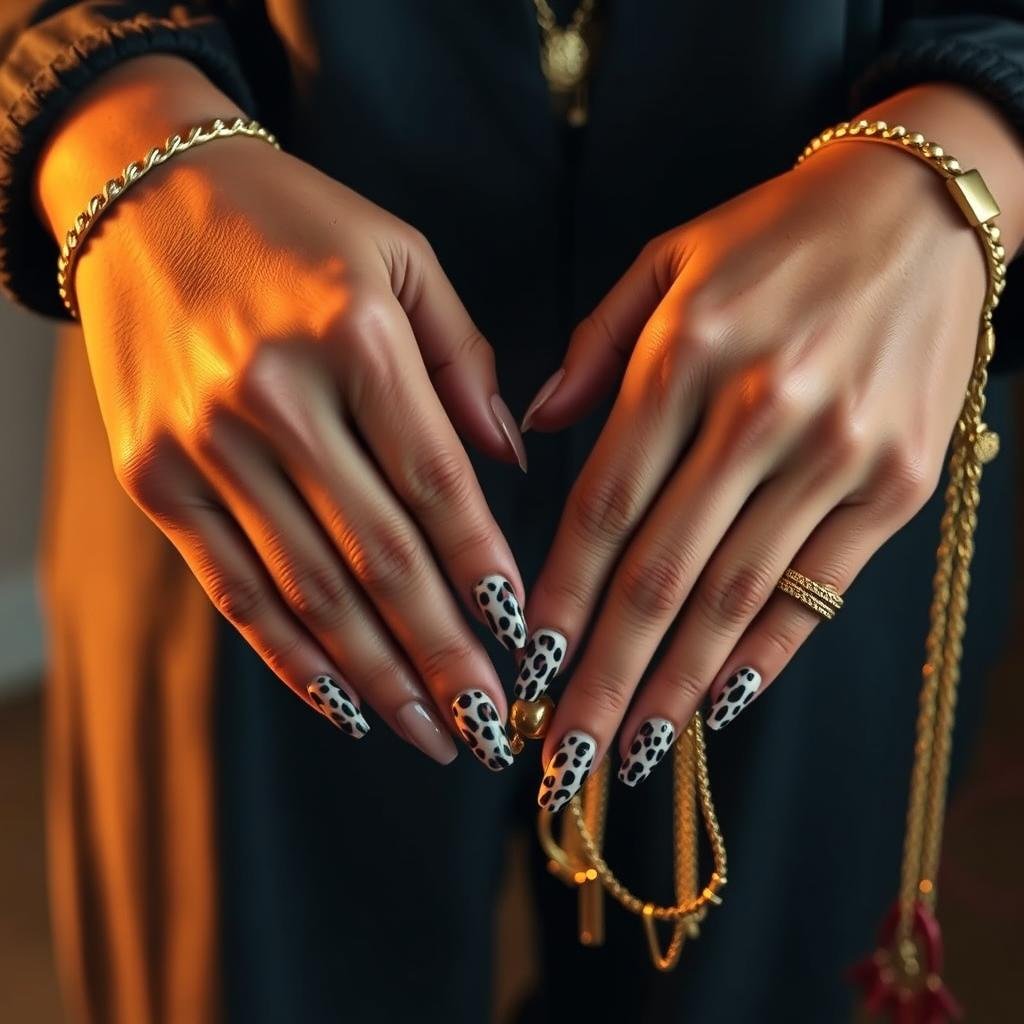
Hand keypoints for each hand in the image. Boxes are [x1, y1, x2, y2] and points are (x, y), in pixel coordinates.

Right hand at [43, 60, 528, 768]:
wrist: (146, 197)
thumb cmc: (297, 225)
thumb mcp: (402, 258)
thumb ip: (464, 361)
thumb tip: (512, 460)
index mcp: (354, 335)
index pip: (436, 483)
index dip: (482, 570)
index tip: (523, 639)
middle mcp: (273, 396)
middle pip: (377, 555)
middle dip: (441, 651)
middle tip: (489, 722)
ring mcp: (202, 443)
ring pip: (306, 588)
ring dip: (375, 674)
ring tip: (430, 734)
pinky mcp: (152, 477)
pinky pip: (231, 586)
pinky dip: (289, 654)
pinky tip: (342, 701)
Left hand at [522, 119, 998, 807]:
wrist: (924, 210)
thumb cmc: (776, 237)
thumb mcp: (670, 260)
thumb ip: (595, 346)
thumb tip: (533, 429)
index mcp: (687, 353)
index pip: (603, 504)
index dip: (560, 597)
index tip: (526, 665)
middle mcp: (760, 410)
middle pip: (661, 573)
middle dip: (604, 677)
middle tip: (561, 757)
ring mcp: (837, 453)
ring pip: (735, 596)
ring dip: (675, 688)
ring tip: (628, 755)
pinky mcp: (898, 483)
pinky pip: (817, 587)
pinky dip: (764, 653)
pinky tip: (716, 704)